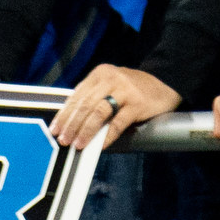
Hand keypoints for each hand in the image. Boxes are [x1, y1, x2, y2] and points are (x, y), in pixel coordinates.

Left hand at [54, 64, 179, 149]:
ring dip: (86, 130)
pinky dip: (108, 135)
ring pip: (99, 112)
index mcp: (100, 74)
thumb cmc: (132, 89)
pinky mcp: (137, 103)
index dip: (64, 114)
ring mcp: (125, 90)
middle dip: (72, 124)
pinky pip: (118, 122)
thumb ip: (93, 98)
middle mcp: (111, 79)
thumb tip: (71, 123)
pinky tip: (101, 145)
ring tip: (79, 144)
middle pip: (85, 104)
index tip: (55, 130)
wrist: (164, 83)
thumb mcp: (110, 85)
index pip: (77, 95)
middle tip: (64, 140)